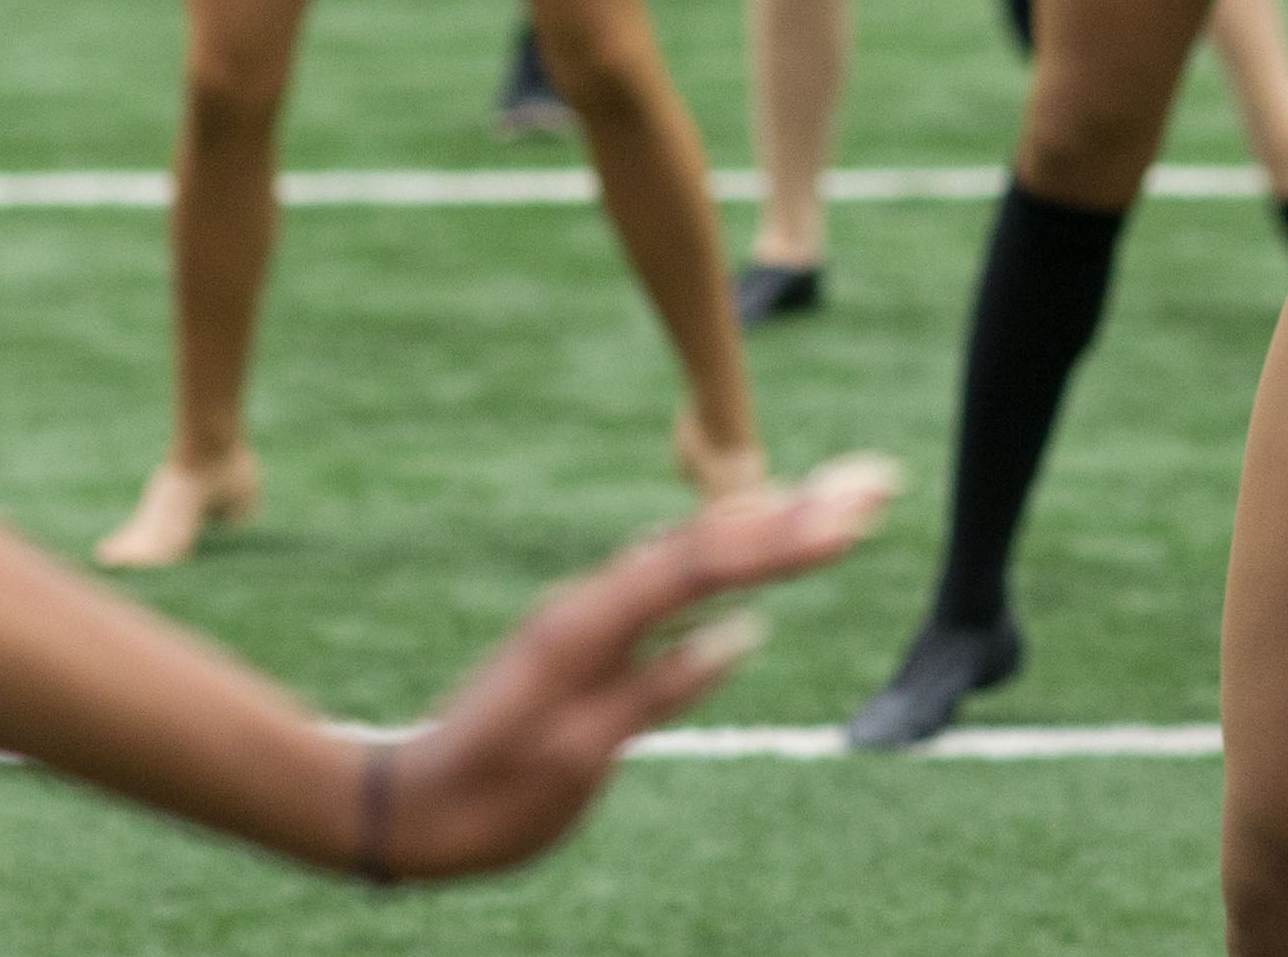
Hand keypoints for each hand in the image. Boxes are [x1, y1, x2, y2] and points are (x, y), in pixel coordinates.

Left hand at [371, 458, 897, 880]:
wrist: (408, 805)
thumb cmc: (489, 797)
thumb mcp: (574, 759)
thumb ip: (655, 692)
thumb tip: (741, 634)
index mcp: (590, 625)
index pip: (703, 565)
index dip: (783, 536)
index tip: (855, 515)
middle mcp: (597, 601)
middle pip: (710, 539)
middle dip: (798, 509)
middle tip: (879, 482)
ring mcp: (597, 612)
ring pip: (697, 550)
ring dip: (772, 522)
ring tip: (847, 499)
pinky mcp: (598, 632)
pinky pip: (678, 575)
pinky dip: (732, 553)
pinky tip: (767, 542)